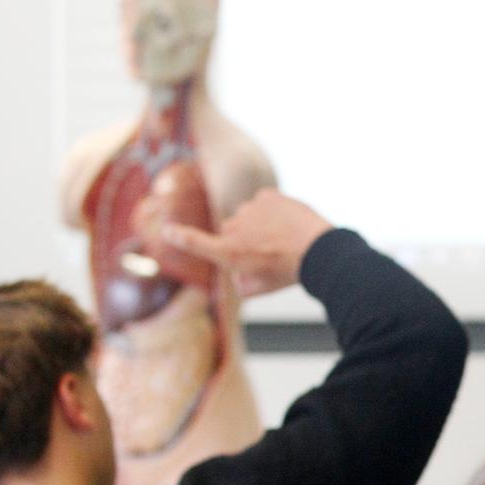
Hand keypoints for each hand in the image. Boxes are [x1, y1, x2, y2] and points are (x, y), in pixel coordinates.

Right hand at [161, 189, 332, 296]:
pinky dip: (271, 210)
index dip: (180, 237)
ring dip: (259, 224)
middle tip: (268, 252)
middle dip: (243, 239)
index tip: (167, 230)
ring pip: (247, 215)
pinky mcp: (266, 196)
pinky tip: (286, 222)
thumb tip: (238, 281)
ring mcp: (249, 210)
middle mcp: (233, 229)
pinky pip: (263, 202)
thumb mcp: (264, 287)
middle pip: (230, 231)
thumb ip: (244, 285)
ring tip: (282, 237)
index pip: (195, 242)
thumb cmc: (290, 272)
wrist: (318, 250)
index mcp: (228, 253)